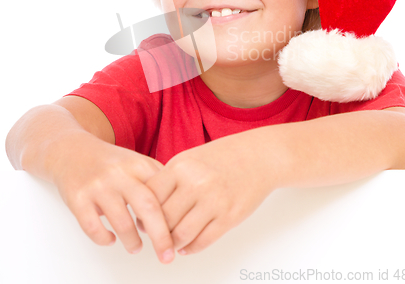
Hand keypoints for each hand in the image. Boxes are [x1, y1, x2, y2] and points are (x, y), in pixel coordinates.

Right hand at [51, 135, 174, 262]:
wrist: (71, 150)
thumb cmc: (110, 162)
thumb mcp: (135, 161)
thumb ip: (156, 179)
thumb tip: (180, 206)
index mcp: (138, 164)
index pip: (164, 192)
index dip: (174, 216)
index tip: (180, 233)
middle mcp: (120, 174)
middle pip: (148, 208)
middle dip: (161, 237)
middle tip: (167, 255)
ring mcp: (98, 186)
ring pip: (122, 223)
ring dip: (132, 242)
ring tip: (137, 248)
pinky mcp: (78, 199)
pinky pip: (93, 228)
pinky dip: (104, 239)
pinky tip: (111, 240)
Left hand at [145, 130, 276, 254]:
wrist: (260, 156)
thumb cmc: (224, 156)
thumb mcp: (190, 158)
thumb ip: (170, 178)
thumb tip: (149, 206)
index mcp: (181, 166)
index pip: (150, 196)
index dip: (144, 211)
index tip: (144, 218)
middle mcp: (195, 183)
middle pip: (163, 219)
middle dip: (157, 231)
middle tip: (156, 235)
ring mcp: (213, 201)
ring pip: (180, 234)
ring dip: (173, 242)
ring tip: (172, 241)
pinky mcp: (229, 217)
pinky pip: (203, 241)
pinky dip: (190, 248)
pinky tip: (187, 245)